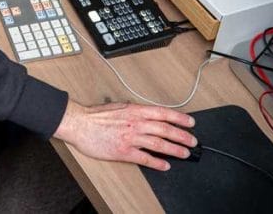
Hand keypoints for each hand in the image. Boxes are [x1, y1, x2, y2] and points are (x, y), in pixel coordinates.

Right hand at [53, 100, 196, 170]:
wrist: (79, 123)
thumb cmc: (96, 116)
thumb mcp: (118, 107)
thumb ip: (134, 111)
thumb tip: (146, 114)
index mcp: (135, 111)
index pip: (163, 113)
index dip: (179, 118)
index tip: (190, 122)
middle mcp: (136, 123)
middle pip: (165, 129)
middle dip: (182, 136)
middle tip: (193, 141)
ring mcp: (131, 138)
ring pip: (159, 144)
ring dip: (174, 149)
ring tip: (184, 153)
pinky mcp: (124, 152)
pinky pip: (145, 158)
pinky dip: (157, 163)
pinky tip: (165, 166)